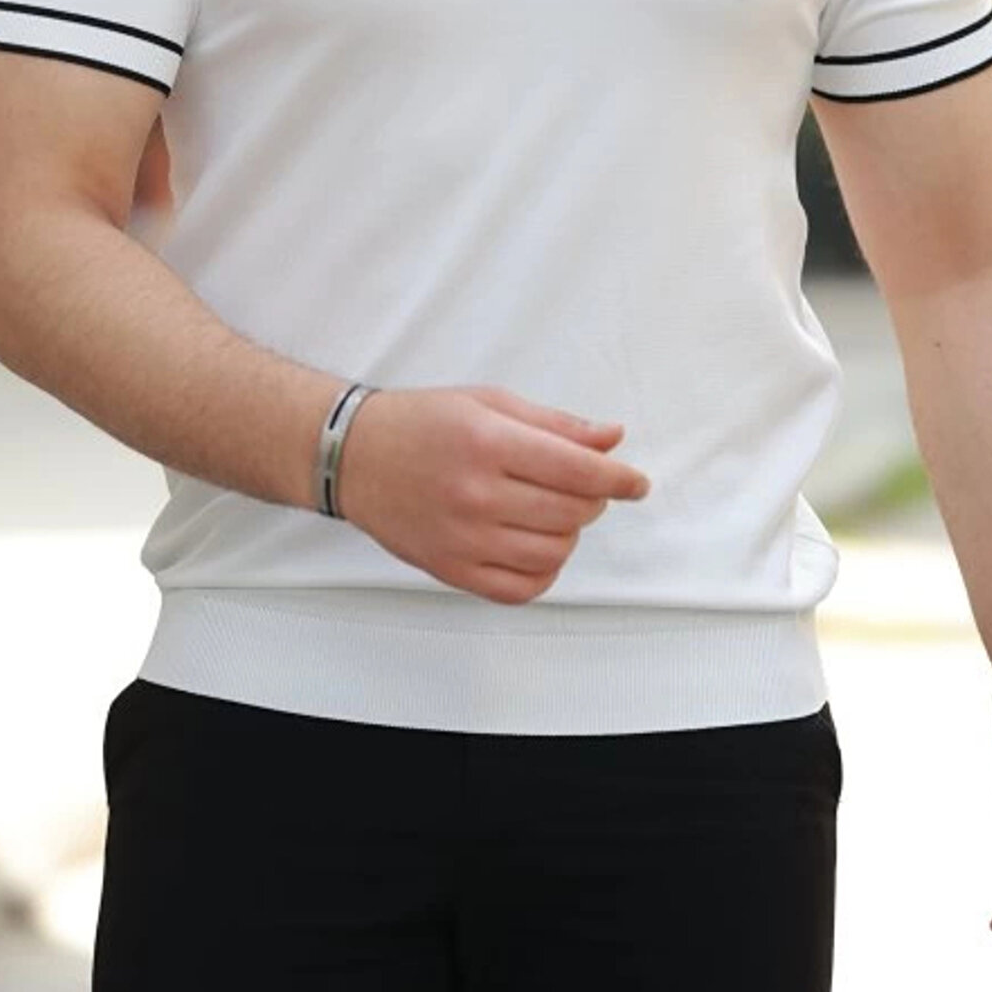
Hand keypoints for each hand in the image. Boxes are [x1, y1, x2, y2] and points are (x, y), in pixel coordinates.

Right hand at [334, 384, 650, 602]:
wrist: (355, 457)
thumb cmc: (423, 422)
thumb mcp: (489, 403)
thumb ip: (555, 424)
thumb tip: (612, 439)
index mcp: (488, 442)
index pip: (577, 469)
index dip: (618, 478)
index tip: (636, 482)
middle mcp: (475, 493)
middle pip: (572, 512)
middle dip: (593, 500)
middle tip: (582, 486)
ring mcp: (462, 537)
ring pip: (553, 551)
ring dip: (569, 533)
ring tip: (551, 511)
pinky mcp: (451, 569)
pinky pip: (522, 587)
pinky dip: (544, 570)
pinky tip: (536, 545)